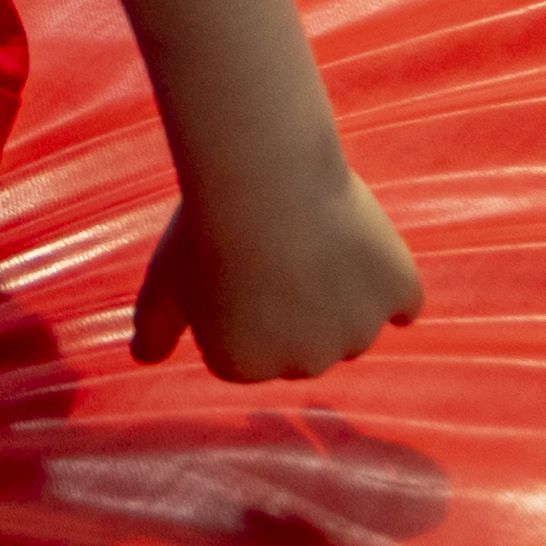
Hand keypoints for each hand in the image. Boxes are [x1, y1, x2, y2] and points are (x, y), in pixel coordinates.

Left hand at [131, 158, 422, 383]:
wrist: (263, 177)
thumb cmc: (206, 227)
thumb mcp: (162, 283)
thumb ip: (153, 329)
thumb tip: (142, 357)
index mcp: (243, 368)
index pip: (253, 344)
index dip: (246, 298)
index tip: (239, 261)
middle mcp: (303, 365)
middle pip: (307, 342)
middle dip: (298, 305)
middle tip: (282, 247)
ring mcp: (356, 335)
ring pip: (354, 324)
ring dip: (344, 294)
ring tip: (317, 240)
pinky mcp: (398, 297)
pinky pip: (404, 301)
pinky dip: (392, 281)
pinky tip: (368, 253)